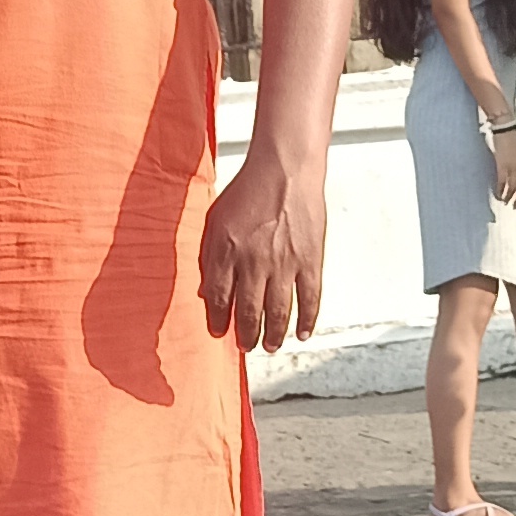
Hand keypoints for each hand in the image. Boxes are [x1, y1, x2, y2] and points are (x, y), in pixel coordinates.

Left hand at [199, 140, 325, 352]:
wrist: (286, 169)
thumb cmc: (249, 189)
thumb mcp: (216, 219)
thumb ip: (208, 256)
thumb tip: (205, 290)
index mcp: (225, 251)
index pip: (217, 298)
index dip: (217, 320)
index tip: (219, 331)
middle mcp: (253, 262)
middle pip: (248, 312)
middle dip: (245, 334)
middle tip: (246, 346)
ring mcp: (283, 263)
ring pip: (278, 312)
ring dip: (273, 334)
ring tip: (270, 346)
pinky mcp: (310, 260)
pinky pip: (309, 298)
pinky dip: (306, 320)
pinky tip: (301, 333)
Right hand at [486, 119, 515, 209]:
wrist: (506, 130)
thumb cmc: (515, 140)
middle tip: (515, 206)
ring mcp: (513, 168)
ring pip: (512, 189)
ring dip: (509, 198)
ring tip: (505, 202)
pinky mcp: (502, 166)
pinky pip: (502, 183)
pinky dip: (500, 191)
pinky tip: (498, 194)